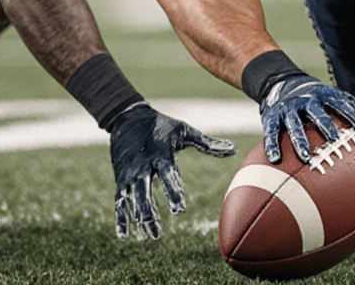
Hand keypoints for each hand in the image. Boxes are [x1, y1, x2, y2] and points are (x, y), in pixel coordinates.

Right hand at [107, 102, 235, 240]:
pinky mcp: (121, 179)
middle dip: (149, 211)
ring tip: (150, 236)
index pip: (167, 173)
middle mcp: (142, 165)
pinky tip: (124, 235)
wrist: (127, 119)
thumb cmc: (162, 126)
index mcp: (160, 152)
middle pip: (144, 190)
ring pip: (132, 199)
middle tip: (158, 232)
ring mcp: (129, 173)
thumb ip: (207, 144)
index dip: (173, 191)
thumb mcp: (184, 131)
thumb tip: (234, 149)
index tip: (180, 209)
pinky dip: (121, 217)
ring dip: (139, 219)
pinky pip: (119, 200)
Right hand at [260, 75, 354, 163]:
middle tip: (335, 140)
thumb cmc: (315, 98)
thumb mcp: (331, 97)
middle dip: (325, 126)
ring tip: (306, 158)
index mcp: (324, 95)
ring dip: (299, 141)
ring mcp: (288, 109)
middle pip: (317, 113)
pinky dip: (272, 145)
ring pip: (293, 125)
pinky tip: (276, 159)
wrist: (279, 84)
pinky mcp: (272, 118)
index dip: (354, 118)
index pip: (342, 105)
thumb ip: (352, 108)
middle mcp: (306, 100)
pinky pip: (271, 133)